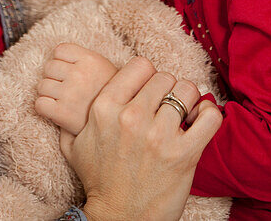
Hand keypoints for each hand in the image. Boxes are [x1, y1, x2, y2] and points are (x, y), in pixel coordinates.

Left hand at [36, 43, 119, 133]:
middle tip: (68, 89)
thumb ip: (81, 57)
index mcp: (90, 59)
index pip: (59, 50)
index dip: (62, 62)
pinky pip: (39, 104)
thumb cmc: (105, 94)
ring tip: (63, 101)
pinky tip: (56, 111)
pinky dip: (44, 108)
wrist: (117, 125)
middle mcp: (80, 74)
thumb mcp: (101, 66)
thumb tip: (53, 53)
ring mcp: (70, 93)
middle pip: (48, 67)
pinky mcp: (62, 113)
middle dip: (55, 77)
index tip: (71, 73)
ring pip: (42, 86)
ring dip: (49, 93)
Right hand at [60, 58, 221, 220]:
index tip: (149, 90)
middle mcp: (132, 117)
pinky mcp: (183, 155)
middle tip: (167, 105)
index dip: (147, 75)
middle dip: (167, 89)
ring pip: (186, 91)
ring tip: (185, 113)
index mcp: (105, 108)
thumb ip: (69, 118)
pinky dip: (211, 113)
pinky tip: (202, 119)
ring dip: (188, 100)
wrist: (119, 220)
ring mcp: (159, 136)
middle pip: (164, 77)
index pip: (140, 65)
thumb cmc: (98, 182)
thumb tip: (60, 99)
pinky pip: (209, 117)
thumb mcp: (74, 146)